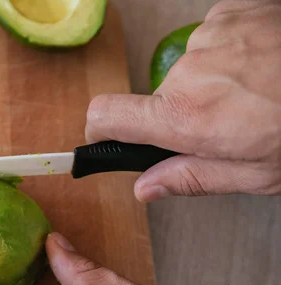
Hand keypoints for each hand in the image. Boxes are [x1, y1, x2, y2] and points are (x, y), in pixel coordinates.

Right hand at [86, 0, 280, 201]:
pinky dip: (231, 53)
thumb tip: (145, 188)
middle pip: (160, 97)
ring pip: (190, 68)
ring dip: (214, 81)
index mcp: (189, 119)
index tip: (106, 136)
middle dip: (186, 111)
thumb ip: (191, 178)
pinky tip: (264, 63)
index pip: (107, 115)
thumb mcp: (257, 173)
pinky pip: (213, 39)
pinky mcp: (230, 11)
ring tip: (259, 89)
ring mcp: (210, 36)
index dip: (99, 129)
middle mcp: (190, 72)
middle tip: (232, 122)